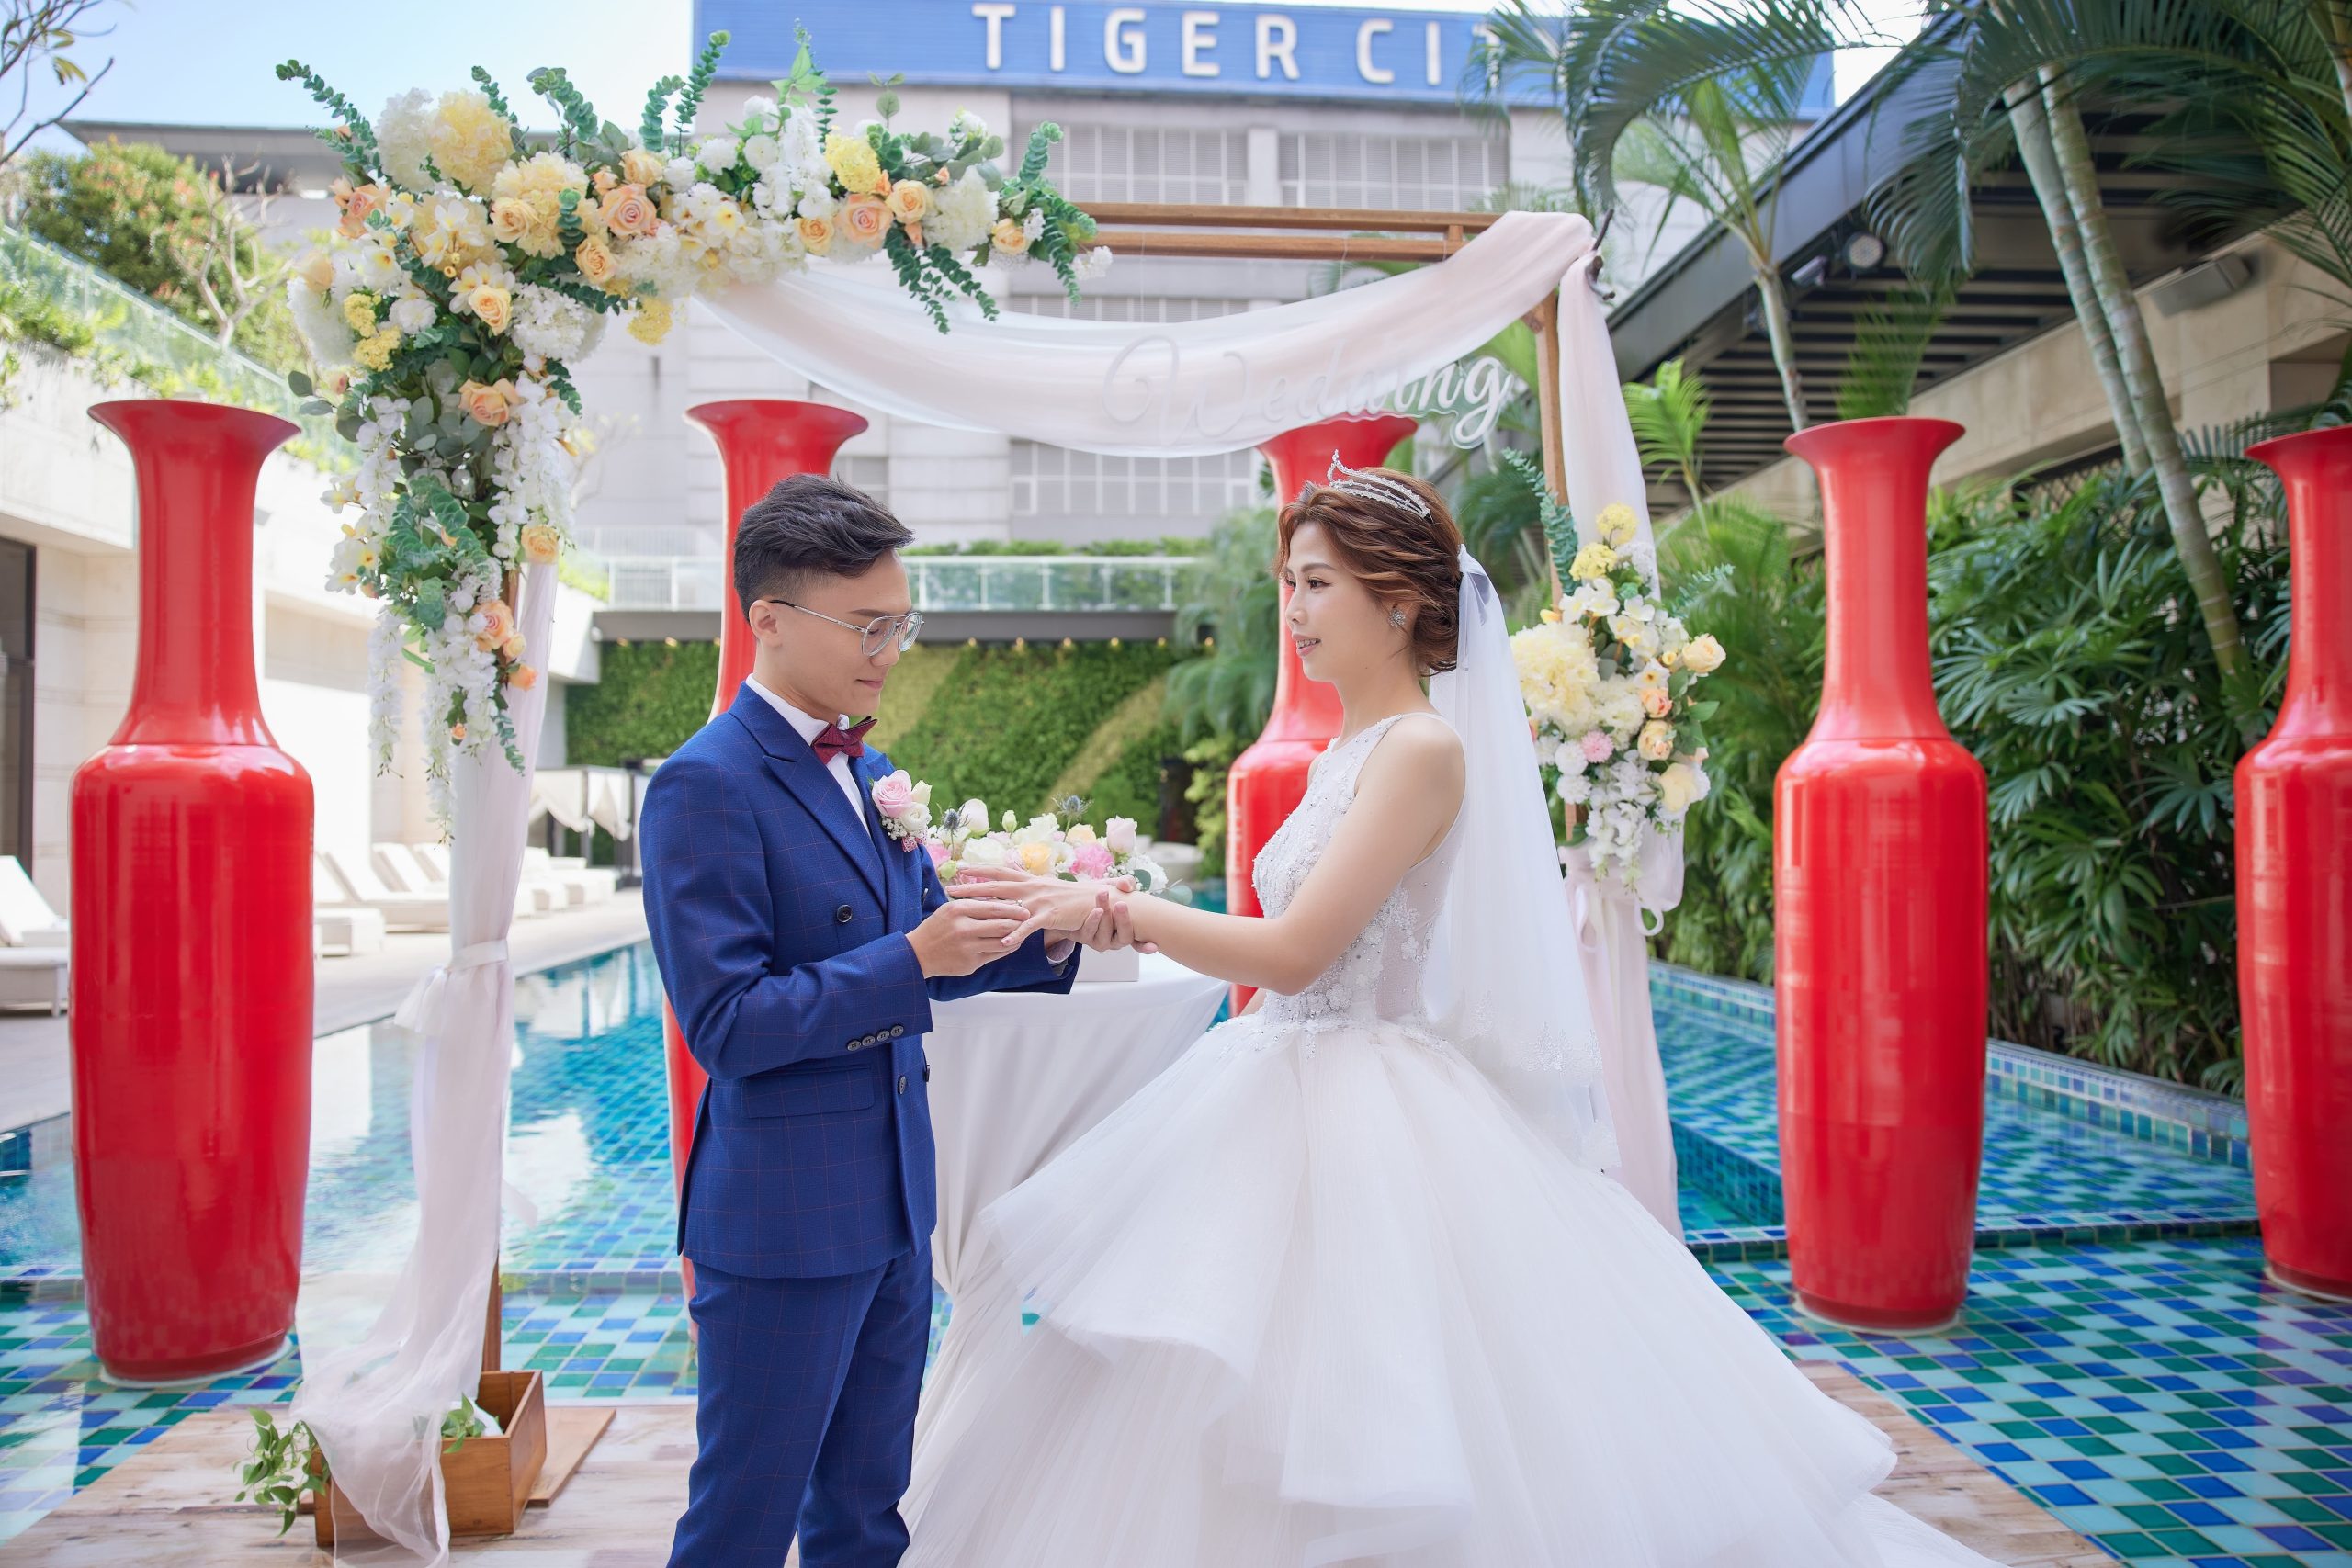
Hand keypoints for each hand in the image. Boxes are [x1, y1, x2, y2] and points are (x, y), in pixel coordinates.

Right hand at [906, 896, 1032, 977]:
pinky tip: (1011, 943)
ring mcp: (968, 948)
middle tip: (1028, 918)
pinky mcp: (971, 964)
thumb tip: (1002, 901)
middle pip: (1001, 925)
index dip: (1012, 908)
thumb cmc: (937, 927)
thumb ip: (973, 904)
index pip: (993, 907)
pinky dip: (1007, 948)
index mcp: (958, 910)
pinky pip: (996, 955)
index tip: (1023, 907)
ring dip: (1016, 936)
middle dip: (1018, 921)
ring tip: (1022, 931)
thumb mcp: (950, 909)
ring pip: (1002, 941)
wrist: (918, 953)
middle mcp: (964, 929)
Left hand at [955, 877, 1131, 949]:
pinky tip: (1003, 943)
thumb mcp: (1053, 892)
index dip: (982, 869)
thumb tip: (1022, 895)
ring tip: (964, 910)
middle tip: (951, 888)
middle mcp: (1033, 887)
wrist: (1102, 900)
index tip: (962, 867)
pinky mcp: (1050, 915)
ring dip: (983, 906)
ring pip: (1006, 902)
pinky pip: (1029, 926)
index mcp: (1033, 880)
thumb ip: (1036, 894)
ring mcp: (1040, 900)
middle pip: (996, 884)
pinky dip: (1016, 934)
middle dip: (972, 885)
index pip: (1002, 871)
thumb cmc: (1078, 899)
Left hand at [1080, 888, 1157, 955]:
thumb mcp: (1115, 886)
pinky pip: (1089, 933)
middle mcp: (1116, 939)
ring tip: (1103, 896)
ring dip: (1106, 916)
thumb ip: (1126, 883)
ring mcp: (1100, 940)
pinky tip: (1096, 910)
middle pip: (1124, 937)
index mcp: (1128, 930)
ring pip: (1105, 934)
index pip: (1140, 943)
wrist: (1076, 901)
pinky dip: (1093, 921)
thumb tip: (1126, 885)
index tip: (1154, 946)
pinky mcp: (1084, 938)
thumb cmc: (1103, 896)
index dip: (1146, 946)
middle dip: (1123, 921)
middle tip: (1121, 904)